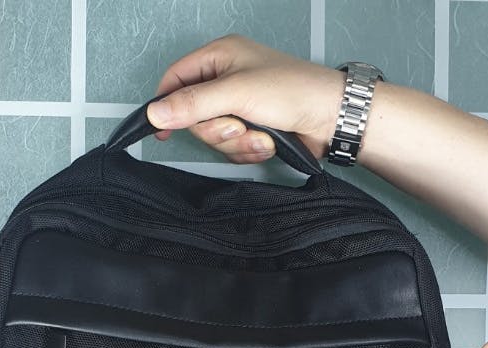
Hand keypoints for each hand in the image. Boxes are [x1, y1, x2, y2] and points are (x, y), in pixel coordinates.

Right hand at [147, 35, 344, 162]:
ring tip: (259, 134)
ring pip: (216, 136)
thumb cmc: (294, 91)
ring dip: (237, 143)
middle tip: (237, 125)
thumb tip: (157, 112)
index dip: (167, 104)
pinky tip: (267, 142)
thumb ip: (194, 104)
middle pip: (195, 115)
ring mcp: (241, 106)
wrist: (330, 118)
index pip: (177, 78)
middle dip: (216, 129)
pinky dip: (249, 150)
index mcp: (220, 57)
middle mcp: (228, 80)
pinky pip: (234, 148)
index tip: (163, 128)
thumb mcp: (237, 93)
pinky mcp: (253, 129)